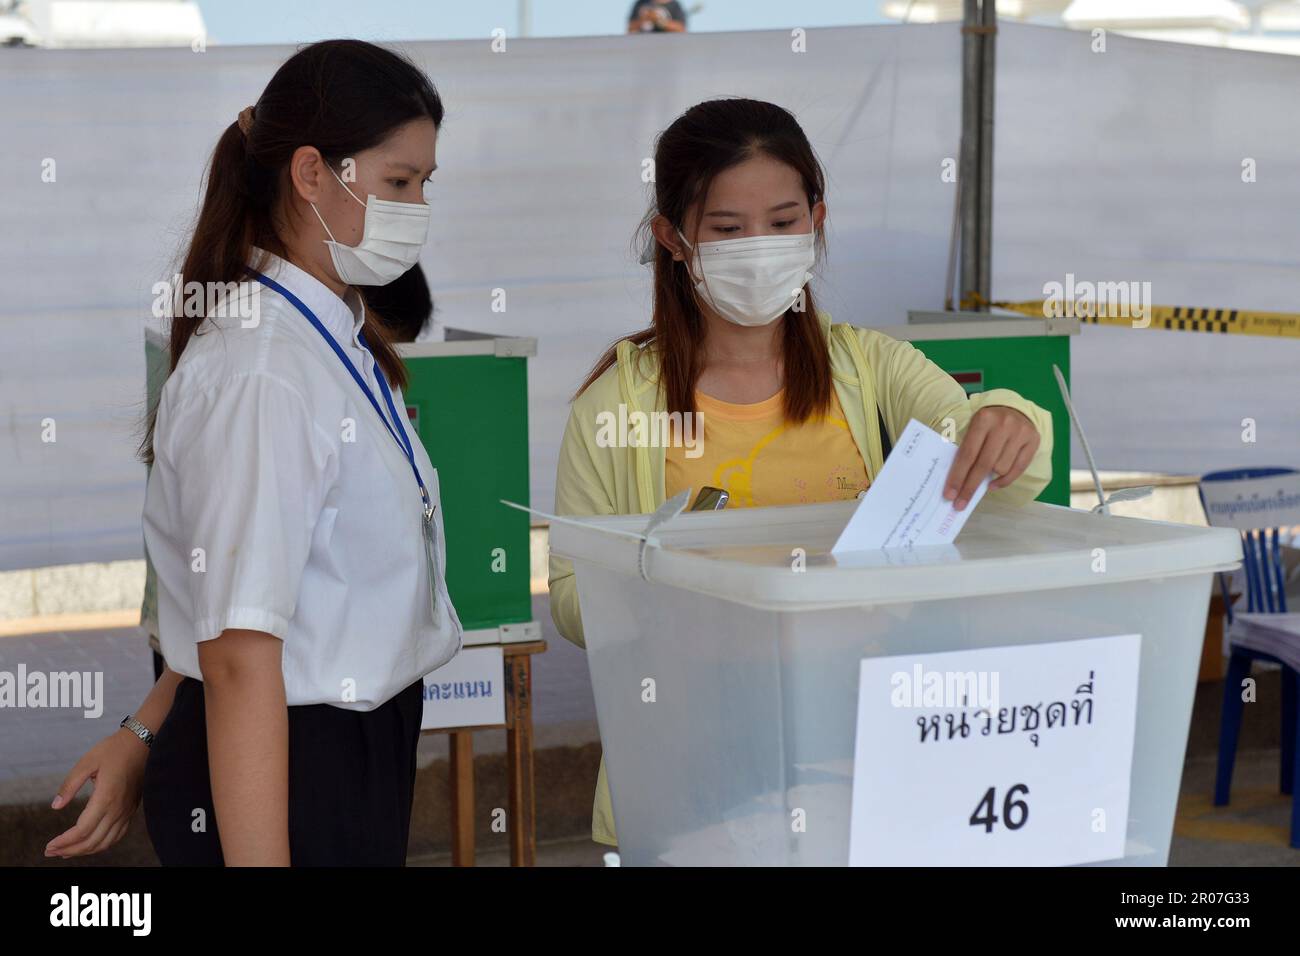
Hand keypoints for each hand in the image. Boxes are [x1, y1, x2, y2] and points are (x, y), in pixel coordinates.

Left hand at [45, 728, 148, 858]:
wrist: (142, 742)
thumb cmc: (114, 749)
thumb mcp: (86, 762)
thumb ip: (69, 785)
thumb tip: (55, 806)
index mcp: (106, 797)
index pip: (82, 831)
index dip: (64, 842)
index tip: (49, 845)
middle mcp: (118, 808)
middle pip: (92, 841)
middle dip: (70, 850)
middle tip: (51, 851)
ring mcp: (126, 810)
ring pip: (106, 842)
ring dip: (85, 851)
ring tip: (67, 851)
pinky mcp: (131, 809)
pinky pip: (118, 835)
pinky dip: (102, 844)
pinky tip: (90, 843)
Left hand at [944, 406, 1039, 509]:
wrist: (1014, 408)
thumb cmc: (987, 423)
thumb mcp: (973, 427)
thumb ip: (966, 448)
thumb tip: (956, 482)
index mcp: (982, 419)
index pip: (968, 454)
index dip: (958, 476)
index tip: (950, 495)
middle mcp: (1003, 425)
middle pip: (984, 464)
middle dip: (970, 487)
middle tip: (960, 504)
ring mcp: (1020, 432)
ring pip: (1001, 468)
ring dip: (988, 479)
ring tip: (981, 480)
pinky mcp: (1033, 441)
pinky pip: (1018, 469)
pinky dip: (1004, 481)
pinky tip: (993, 485)